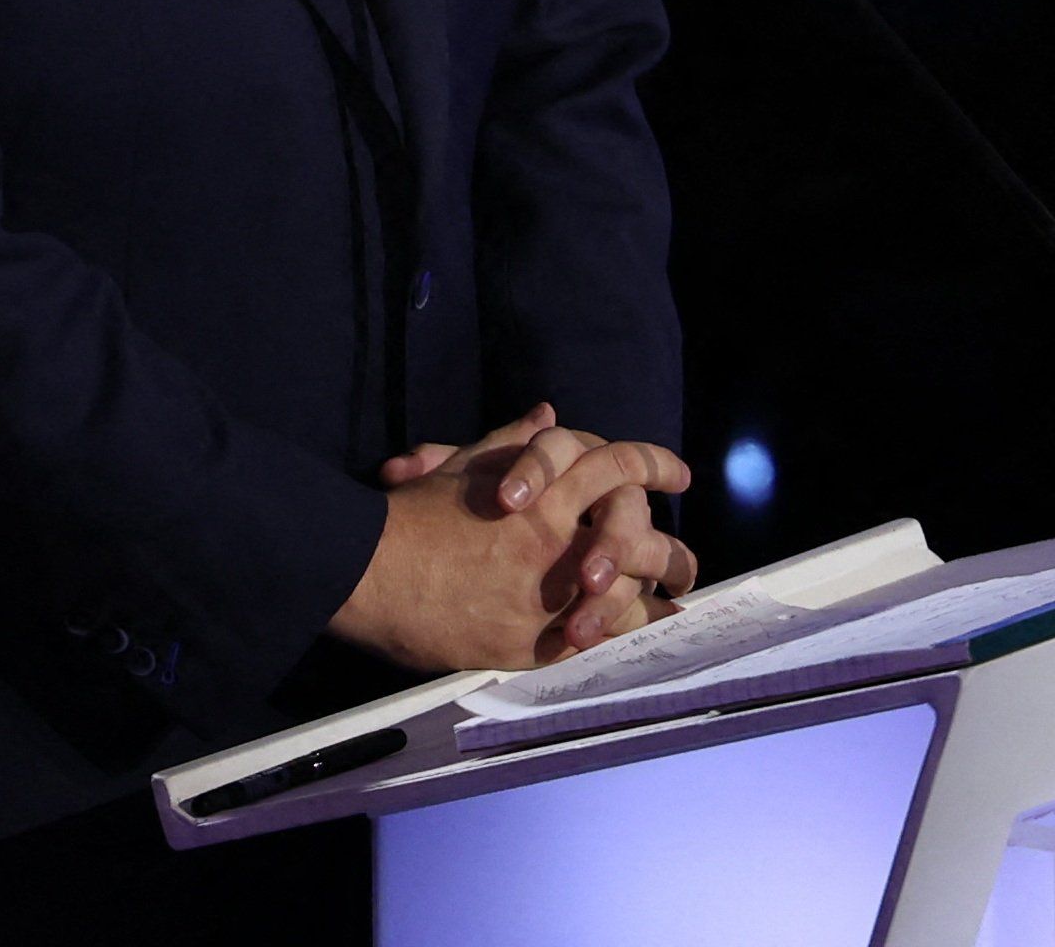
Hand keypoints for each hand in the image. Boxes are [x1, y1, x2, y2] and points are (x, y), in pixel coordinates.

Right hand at [332, 410, 695, 670]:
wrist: (367, 572)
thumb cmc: (414, 515)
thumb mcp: (469, 466)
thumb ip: (516, 442)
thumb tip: (548, 413)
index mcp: (548, 491)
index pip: (621, 466)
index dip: (655, 466)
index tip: (679, 476)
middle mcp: (557, 541)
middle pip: (639, 540)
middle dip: (670, 553)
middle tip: (688, 564)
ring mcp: (547, 595)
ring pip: (625, 597)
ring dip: (653, 601)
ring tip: (676, 607)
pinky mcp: (530, 641)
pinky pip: (590, 641)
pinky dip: (616, 638)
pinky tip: (633, 641)